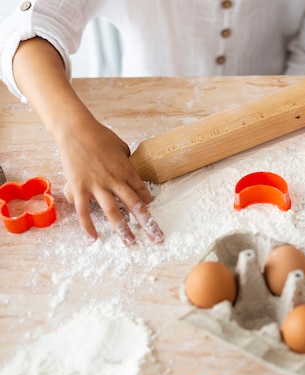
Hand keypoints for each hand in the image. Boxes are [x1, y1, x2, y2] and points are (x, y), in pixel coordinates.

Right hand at [59, 118, 163, 245]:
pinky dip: (88, 226)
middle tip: (157, 237)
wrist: (76, 130)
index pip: (143, 192)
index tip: (151, 212)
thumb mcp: (121, 147)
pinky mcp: (79, 188)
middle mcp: (115, 180)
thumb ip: (127, 161)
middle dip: (147, 223)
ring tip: (130, 242)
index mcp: (127, 170)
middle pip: (135, 206)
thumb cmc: (100, 136)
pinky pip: (84, 212)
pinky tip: (94, 238)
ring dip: (122, 229)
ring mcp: (97, 186)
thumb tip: (130, 168)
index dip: (148, 204)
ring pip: (112, 212)